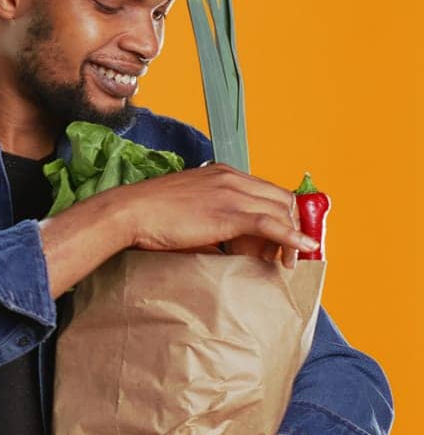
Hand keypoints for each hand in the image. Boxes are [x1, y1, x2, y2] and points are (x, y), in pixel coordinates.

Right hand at [111, 163, 315, 267]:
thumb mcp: (187, 207)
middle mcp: (231, 178)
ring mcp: (231, 193)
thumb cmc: (150, 215)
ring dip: (290, 238)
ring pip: (280, 212)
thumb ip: (210, 217)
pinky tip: (303, 248)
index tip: (282, 236)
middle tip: (284, 253)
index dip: (280, 214)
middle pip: (281, 199)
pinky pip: (271, 224)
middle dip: (292, 225)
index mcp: (221, 174)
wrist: (130, 212)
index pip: (266, 190)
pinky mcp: (229, 213)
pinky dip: (292, 237)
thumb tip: (224, 245)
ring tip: (285, 260)